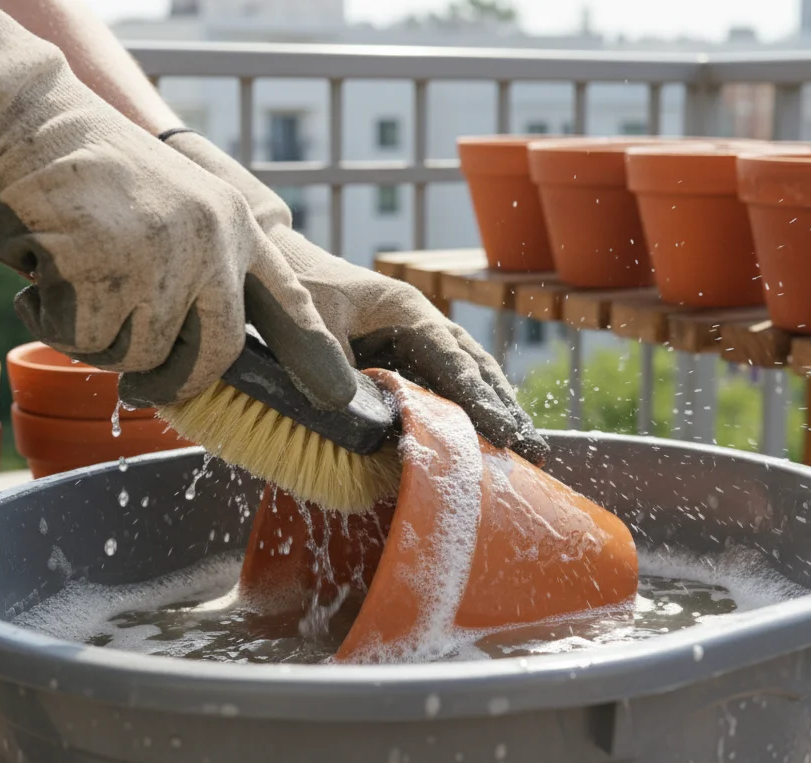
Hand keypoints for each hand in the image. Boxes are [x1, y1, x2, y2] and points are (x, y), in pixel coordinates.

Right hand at [0, 130, 356, 410]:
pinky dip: (50, 319)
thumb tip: (194, 354)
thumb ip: (193, 268)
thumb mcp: (165, 209)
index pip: (288, 300)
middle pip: (214, 354)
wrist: (15, 116)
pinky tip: (39, 272)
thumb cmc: (79, 170)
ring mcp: (163, 254)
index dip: (312, 353)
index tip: (338, 394)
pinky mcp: (106, 268)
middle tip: (138, 392)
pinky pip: (82, 339)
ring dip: (93, 335)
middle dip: (171, 383)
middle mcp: (212, 240)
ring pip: (138, 354)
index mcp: (232, 223)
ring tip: (67, 275)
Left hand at [162, 131, 547, 462]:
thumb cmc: (292, 290)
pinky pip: (443, 384)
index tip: (503, 432)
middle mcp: (419, 324)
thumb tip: (352, 412)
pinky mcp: (402, 356)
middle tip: (534, 450)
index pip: (453, 361)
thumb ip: (328, 366)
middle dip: (505, 408)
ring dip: (494, 410)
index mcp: (406, 311)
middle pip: (475, 368)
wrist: (276, 264)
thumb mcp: (307, 325)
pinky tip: (483, 437)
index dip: (479, 399)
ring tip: (525, 448)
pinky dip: (466, 409)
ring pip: (467, 376)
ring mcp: (414, 339)